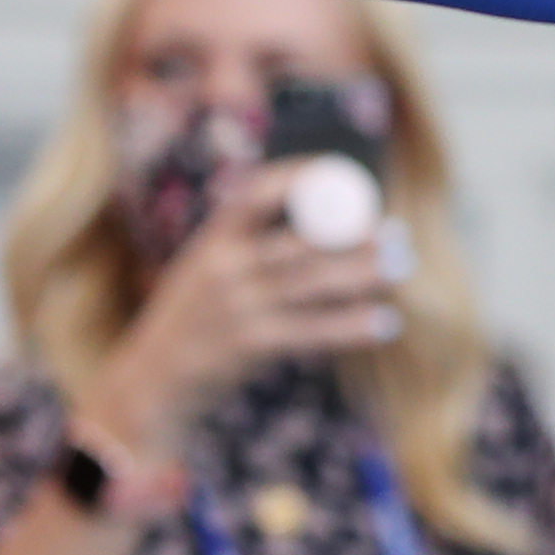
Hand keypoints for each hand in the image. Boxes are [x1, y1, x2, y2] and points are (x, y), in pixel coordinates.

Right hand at [80, 186, 399, 466]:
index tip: (344, 173)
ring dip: (364, 273)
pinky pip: (314, 330)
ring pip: (315, 281)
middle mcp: (224, 265)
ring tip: (402, 265)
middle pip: (302, 240)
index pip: (258, 192)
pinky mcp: (251, 344)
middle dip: (355, 232)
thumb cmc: (190, 320)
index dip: (303, 177)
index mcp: (212, 239)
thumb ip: (243, 242)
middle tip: (396, 230)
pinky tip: (385, 323)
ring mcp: (237, 305)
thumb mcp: (202, 269)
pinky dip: (352, 326)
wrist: (153, 381)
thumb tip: (312, 217)